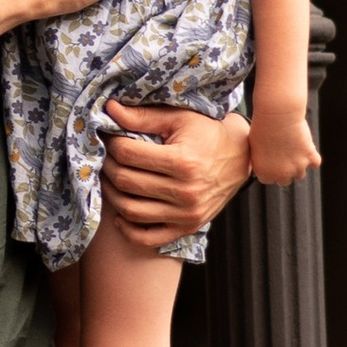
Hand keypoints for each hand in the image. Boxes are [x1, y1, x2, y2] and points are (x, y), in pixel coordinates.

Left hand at [102, 100, 253, 246]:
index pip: (128, 154)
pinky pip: (148, 238)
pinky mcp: (188, 227)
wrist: (242, 157)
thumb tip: (110, 109)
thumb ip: (143, 116)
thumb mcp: (179, 118)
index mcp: (182, 161)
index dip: (111, 144)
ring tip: (110, 179)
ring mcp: (186, 214)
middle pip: (126, 181)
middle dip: (108, 166)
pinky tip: (121, 214)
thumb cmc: (208, 133)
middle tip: (105, 157)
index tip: (109, 138)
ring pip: (131, 210)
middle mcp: (185, 191)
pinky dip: (128, 229)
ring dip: (112, 195)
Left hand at [249, 102, 320, 188]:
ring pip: (300, 174)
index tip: (272, 161)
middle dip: (285, 171)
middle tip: (283, 156)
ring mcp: (297, 167)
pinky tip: (306, 148)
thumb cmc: (262, 127)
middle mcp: (281, 174)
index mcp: (264, 173)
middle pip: (285, 180)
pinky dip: (312, 157)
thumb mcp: (254, 147)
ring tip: (294, 151)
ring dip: (298, 165)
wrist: (277, 116)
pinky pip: (315, 163)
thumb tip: (267, 164)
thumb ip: (261, 161)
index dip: (271, 170)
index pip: (269, 180)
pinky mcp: (310, 157)